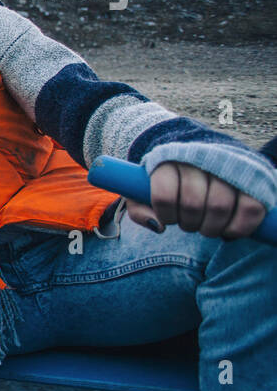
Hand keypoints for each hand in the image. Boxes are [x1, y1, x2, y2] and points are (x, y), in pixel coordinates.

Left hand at [125, 161, 267, 238]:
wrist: (199, 160)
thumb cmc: (167, 183)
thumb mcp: (141, 194)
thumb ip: (138, 210)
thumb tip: (158, 226)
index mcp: (168, 160)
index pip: (164, 195)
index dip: (166, 215)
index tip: (168, 217)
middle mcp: (199, 160)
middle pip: (193, 204)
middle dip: (189, 224)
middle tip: (189, 223)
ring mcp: (228, 167)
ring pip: (220, 207)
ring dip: (211, 228)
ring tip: (206, 226)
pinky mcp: (253, 179)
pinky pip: (250, 209)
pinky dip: (237, 228)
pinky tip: (227, 230)